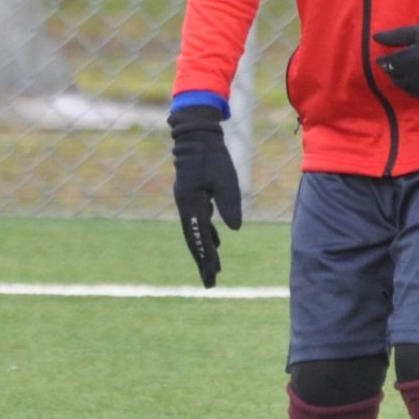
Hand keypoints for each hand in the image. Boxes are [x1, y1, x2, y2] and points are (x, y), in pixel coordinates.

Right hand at [169, 105, 241, 287]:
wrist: (197, 135)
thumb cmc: (212, 156)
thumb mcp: (226, 180)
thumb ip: (229, 205)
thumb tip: (233, 229)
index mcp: (190, 203)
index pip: (198, 238)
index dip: (205, 259)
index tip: (210, 276)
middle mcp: (185, 205)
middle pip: (194, 240)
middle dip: (203, 261)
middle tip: (210, 283)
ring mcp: (187, 200)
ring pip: (196, 231)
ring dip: (205, 249)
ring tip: (214, 267)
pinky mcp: (192, 195)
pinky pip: (198, 220)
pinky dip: (207, 234)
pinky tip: (216, 242)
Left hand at [371, 21, 418, 104]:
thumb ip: (396, 36)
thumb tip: (375, 37)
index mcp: (411, 58)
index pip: (387, 65)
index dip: (383, 62)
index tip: (382, 60)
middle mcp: (418, 76)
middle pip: (396, 79)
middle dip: (394, 72)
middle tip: (398, 66)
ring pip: (407, 90)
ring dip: (405, 82)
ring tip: (410, 73)